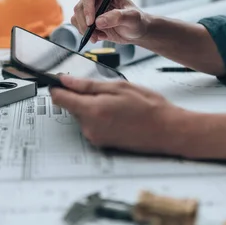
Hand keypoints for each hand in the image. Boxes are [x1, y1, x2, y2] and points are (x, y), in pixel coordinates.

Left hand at [50, 75, 182, 154]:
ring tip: (116, 104)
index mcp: (92, 111)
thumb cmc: (148, 107)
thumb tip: (66, 81)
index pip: (59, 98)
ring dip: (92, 107)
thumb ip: (88, 85)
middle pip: (71, 107)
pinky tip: (118, 114)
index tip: (61, 81)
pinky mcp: (101, 143)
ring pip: (82, 115)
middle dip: (81, 96)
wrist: (167, 130)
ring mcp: (95, 138)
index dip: (58, 87)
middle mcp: (90, 128)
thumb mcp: (118, 87)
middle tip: (105, 91)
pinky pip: (91, 125)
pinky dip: (99, 117)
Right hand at [72, 0, 149, 43]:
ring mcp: (91, 9)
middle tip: (94, 36)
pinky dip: (86, 34)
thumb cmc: (137, 21)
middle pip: (80, 7)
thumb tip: (99, 21)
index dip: (87, 7)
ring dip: (84, 30)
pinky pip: (78, 26)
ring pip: (76, 17)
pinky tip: (99, 36)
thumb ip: (118, 17)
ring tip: (98, 37)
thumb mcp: (132, 18)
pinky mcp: (88, 20)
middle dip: (85, 24)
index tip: (91, 22)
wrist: (136, 32)